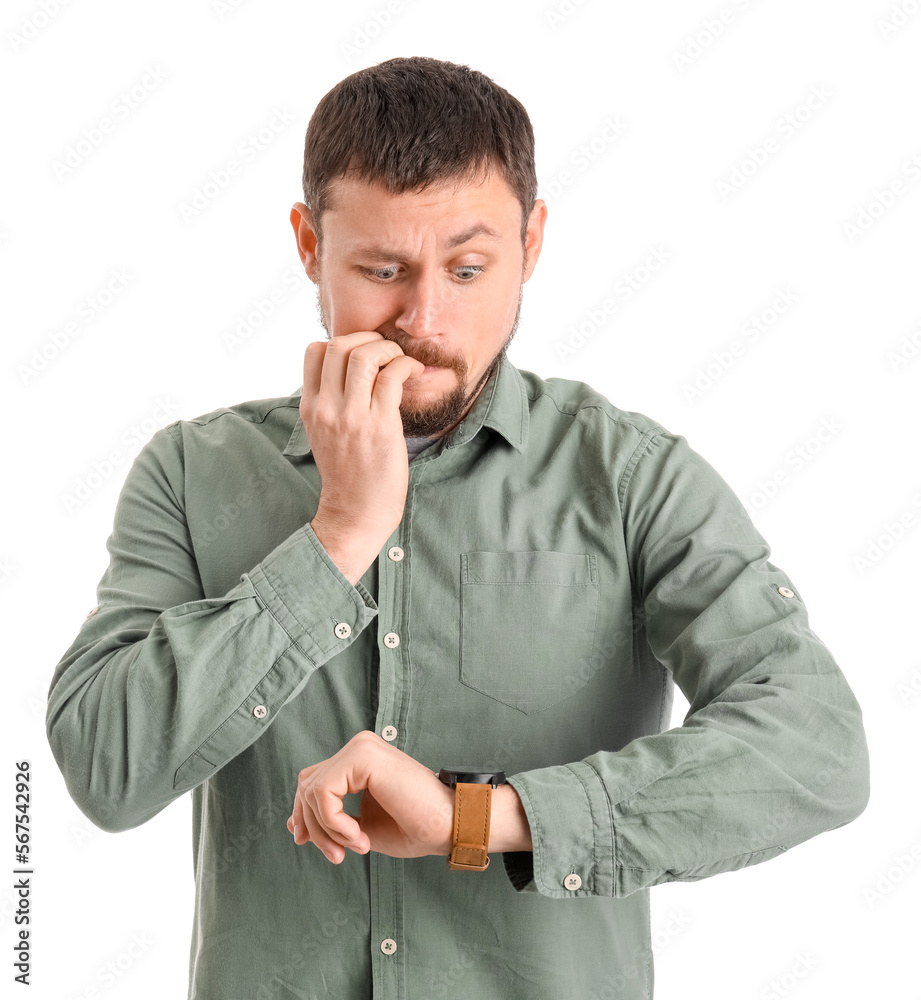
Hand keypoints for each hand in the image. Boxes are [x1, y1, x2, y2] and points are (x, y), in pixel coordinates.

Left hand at [286, 730, 453, 862]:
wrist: (450, 826)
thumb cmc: (415, 827)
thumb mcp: (361, 826)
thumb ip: (331, 820)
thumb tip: (293, 825)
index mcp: (359, 759)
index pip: (313, 780)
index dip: (304, 814)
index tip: (313, 844)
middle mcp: (359, 746)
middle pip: (306, 785)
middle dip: (313, 827)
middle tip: (337, 856)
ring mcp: (361, 747)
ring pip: (311, 791)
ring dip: (327, 830)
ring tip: (358, 846)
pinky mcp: (363, 756)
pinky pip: (324, 794)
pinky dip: (334, 823)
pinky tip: (360, 837)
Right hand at [300, 332, 425, 555]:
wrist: (355, 513)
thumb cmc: (347, 475)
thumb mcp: (324, 434)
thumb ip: (330, 403)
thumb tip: (350, 373)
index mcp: (311, 408)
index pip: (315, 350)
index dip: (343, 341)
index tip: (364, 352)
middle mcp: (327, 408)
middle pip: (339, 345)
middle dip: (368, 337)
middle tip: (386, 350)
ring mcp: (352, 417)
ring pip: (365, 356)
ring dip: (388, 349)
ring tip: (400, 360)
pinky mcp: (380, 426)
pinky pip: (392, 376)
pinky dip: (406, 365)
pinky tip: (414, 372)